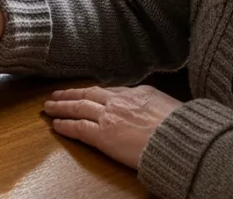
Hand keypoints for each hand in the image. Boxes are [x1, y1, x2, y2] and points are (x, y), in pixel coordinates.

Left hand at [43, 85, 182, 168]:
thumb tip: (153, 108)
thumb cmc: (183, 128)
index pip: (110, 91)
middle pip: (89, 94)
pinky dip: (65, 125)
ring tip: (49, 106)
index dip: (94, 92)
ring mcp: (109, 117)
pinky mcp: (103, 135)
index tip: (86, 93)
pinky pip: (78, 128)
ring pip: (78, 107)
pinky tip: (56, 124)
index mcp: (139, 92)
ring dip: (61, 106)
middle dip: (71, 94)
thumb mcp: (171, 106)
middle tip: (56, 94)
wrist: (181, 140)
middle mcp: (120, 101)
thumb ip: (155, 105)